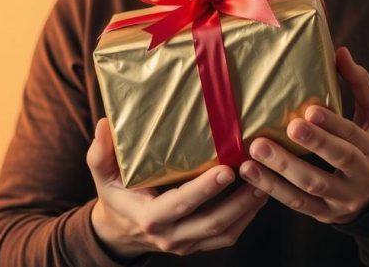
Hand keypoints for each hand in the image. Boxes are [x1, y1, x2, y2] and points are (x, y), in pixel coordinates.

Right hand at [87, 118, 267, 257]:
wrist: (119, 230)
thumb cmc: (114, 193)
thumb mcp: (102, 172)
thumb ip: (101, 152)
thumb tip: (105, 124)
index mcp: (148, 217)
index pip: (180, 204)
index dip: (205, 190)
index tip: (227, 170)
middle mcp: (169, 236)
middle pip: (211, 222)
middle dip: (238, 200)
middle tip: (257, 173)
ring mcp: (186, 244)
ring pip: (225, 233)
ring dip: (248, 209)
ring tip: (267, 183)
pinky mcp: (198, 245)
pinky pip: (228, 237)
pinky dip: (246, 218)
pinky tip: (259, 196)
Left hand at [239, 47, 368, 223]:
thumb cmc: (367, 145)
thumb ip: (360, 85)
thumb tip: (341, 52)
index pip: (354, 135)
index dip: (334, 124)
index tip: (310, 110)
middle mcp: (362, 176)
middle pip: (339, 160)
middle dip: (314, 143)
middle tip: (288, 127)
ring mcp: (342, 199)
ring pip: (312, 186)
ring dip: (282, 169)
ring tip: (256, 150)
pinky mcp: (322, 214)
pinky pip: (296, 204)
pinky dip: (271, 189)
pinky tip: (249, 173)